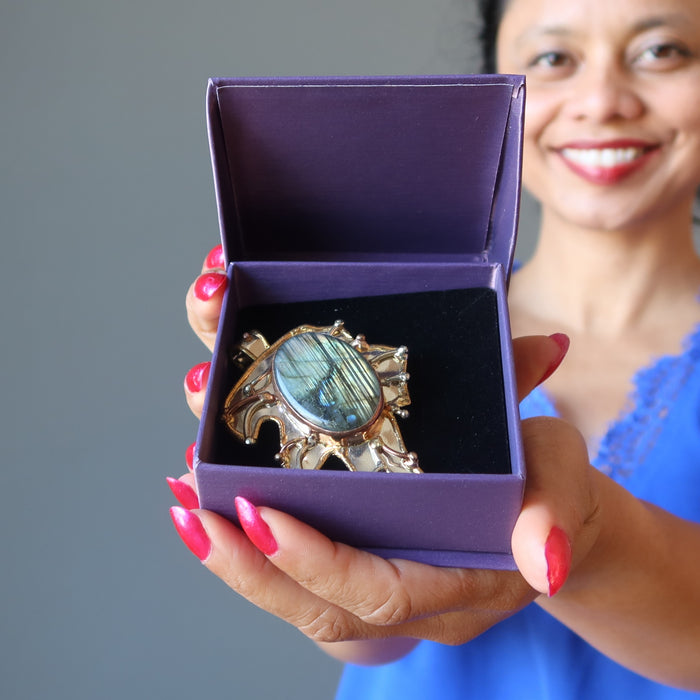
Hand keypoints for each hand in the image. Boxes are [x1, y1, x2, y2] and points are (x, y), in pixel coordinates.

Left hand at [172, 261, 600, 661]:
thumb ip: (558, 509)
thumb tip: (552, 557)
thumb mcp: (562, 475)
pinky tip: (213, 504)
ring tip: (185, 507)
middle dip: (248, 567)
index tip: (260, 512)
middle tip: (193, 513)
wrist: (545, 509)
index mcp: (461, 585)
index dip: (316, 560)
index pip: (378, 591)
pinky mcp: (365, 568)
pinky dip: (250, 547)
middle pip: (320, 608)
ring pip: (300, 601)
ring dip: (236, 559)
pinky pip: (300, 577)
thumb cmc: (549, 486)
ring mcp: (386, 592)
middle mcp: (415, 603)